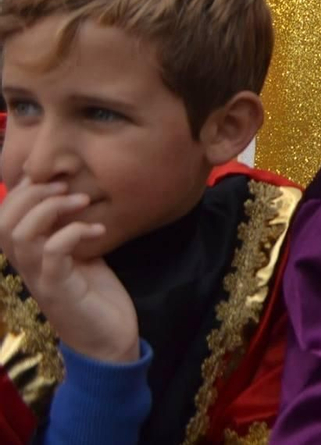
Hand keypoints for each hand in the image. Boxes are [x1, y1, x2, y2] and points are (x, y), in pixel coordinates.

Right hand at [0, 177, 137, 363]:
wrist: (108, 343)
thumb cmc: (95, 298)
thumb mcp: (81, 257)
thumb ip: (69, 232)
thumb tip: (75, 196)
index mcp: (28, 257)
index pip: (2, 219)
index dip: (20, 192)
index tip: (54, 178)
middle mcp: (25, 268)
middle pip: (3, 224)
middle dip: (32, 194)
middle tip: (66, 186)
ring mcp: (39, 280)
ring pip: (21, 236)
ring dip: (51, 209)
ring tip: (82, 201)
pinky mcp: (59, 291)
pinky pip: (53, 253)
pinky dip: (74, 232)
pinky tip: (98, 230)